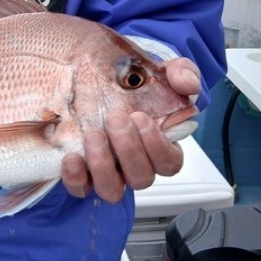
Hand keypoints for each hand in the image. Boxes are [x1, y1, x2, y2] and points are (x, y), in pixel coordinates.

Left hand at [61, 57, 197, 201]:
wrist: (94, 75)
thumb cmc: (132, 81)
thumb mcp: (161, 71)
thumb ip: (182, 73)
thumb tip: (188, 84)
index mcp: (158, 147)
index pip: (169, 163)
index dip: (158, 146)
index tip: (141, 118)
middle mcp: (133, 165)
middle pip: (141, 177)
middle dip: (129, 149)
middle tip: (115, 119)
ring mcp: (107, 172)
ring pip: (112, 190)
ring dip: (103, 165)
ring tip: (92, 135)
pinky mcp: (81, 175)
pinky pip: (80, 189)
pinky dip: (76, 177)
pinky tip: (72, 156)